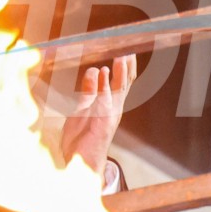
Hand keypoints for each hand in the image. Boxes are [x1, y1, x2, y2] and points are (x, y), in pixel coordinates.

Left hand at [57, 56, 137, 176]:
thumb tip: (95, 70)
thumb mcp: (83, 108)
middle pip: (125, 82)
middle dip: (128, 66)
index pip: (120, 81)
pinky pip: (105, 100)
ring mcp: (110, 114)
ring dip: (121, 72)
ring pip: (119, 89)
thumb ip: (90, 90)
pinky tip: (102, 71)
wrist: (81, 163)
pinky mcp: (103, 121)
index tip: (126, 49)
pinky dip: (105, 86)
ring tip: (122, 57)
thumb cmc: (82, 138)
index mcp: (110, 104)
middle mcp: (113, 107)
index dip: (124, 66)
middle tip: (129, 49)